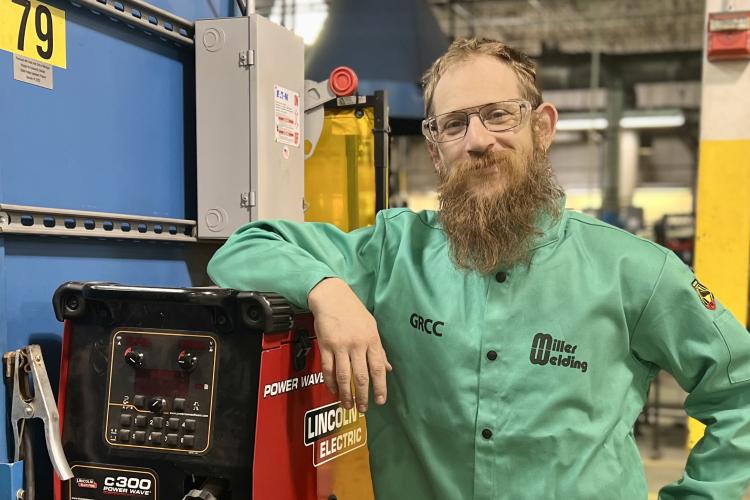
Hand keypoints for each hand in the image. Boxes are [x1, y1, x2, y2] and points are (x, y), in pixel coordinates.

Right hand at [308, 278, 391, 411]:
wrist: (332, 296)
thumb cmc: (353, 311)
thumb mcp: (371, 327)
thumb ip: (379, 350)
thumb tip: (388, 369)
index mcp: (372, 340)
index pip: (378, 369)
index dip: (380, 387)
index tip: (380, 401)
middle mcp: (357, 344)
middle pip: (361, 376)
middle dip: (362, 396)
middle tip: (362, 409)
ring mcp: (341, 345)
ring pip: (344, 376)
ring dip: (346, 394)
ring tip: (347, 405)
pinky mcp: (326, 345)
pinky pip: (328, 369)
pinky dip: (331, 383)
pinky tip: (333, 391)